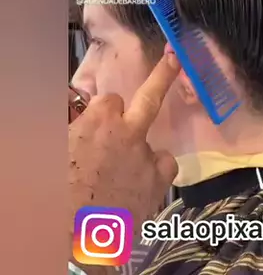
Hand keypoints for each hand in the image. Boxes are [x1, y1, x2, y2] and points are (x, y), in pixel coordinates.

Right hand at [68, 53, 178, 243]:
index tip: (101, 119)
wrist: (74, 232)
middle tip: (174, 59)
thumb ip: (74, 127)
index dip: (105, 110)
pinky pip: (165, 165)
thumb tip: (76, 117)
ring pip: (152, 142)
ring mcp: (146, 154)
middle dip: (163, 74)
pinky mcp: (158, 178)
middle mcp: (127, 131)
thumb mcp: (60, 146)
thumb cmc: (59, 186)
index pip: (109, 99)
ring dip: (141, 151)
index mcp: (98, 121)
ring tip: (125, 173)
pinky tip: (141, 183)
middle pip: (150, 95)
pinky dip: (156, 171)